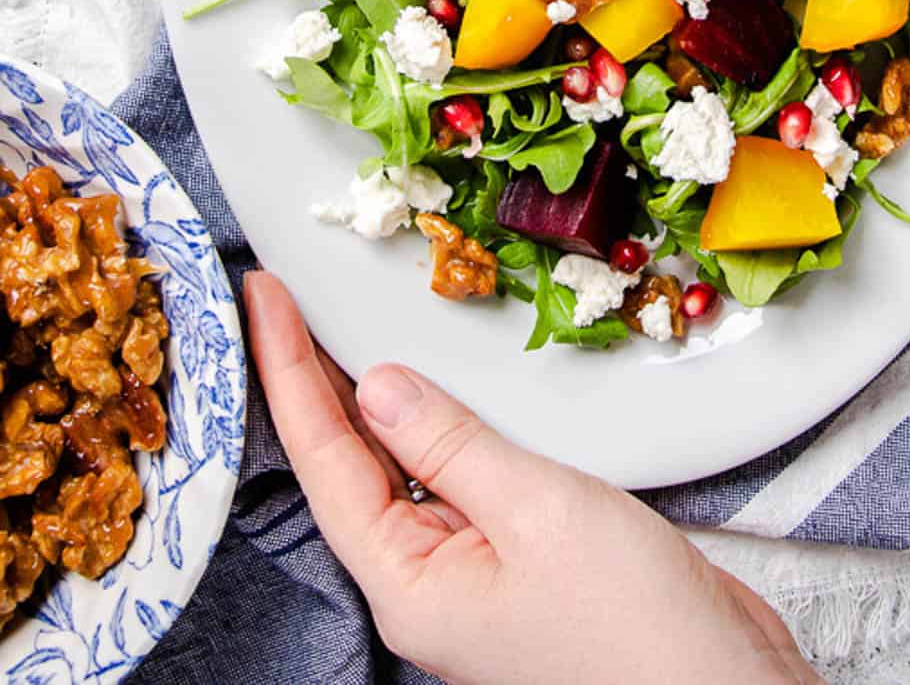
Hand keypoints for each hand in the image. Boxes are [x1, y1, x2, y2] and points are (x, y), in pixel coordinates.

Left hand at [244, 272, 821, 684]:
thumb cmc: (632, 626)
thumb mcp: (535, 510)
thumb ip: (451, 444)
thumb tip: (375, 385)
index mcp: (408, 583)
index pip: (325, 459)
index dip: (289, 370)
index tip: (263, 299)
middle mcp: (425, 580)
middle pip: (347, 465)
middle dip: (312, 379)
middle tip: (283, 297)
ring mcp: (469, 573)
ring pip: (398, 468)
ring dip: (369, 396)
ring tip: (332, 325)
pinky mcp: (518, 559)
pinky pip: (453, 476)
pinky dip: (436, 424)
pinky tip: (433, 390)